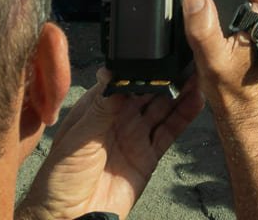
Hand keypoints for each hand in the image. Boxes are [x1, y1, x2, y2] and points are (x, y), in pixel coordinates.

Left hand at [16, 67, 204, 219]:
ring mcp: (134, 136)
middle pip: (148, 91)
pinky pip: (169, 133)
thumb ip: (102, 108)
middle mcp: (118, 118)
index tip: (161, 54)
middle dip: (167, 76)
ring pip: (163, 108)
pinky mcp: (147, 156)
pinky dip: (184, 117)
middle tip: (187, 61)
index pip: (125, 79)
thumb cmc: (59, 179)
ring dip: (180, 92)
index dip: (143, 67)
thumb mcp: (79, 138)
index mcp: (98, 107)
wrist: (68, 219)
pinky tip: (196, 101)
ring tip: (198, 76)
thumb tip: (115, 73)